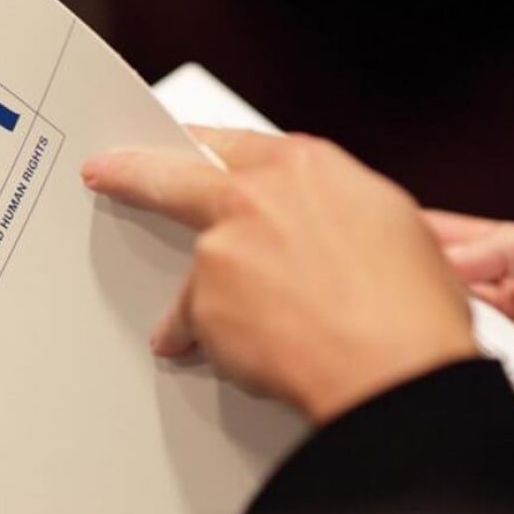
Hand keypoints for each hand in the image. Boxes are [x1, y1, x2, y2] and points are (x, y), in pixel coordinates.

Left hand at [82, 128, 476, 424]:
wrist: (394, 370)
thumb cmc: (411, 307)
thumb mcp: (394, 228)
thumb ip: (338, 213)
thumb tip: (328, 225)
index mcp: (305, 167)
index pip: (233, 144)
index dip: (201, 146)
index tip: (179, 145)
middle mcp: (254, 197)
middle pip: (173, 177)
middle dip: (132, 172)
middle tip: (102, 174)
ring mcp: (221, 250)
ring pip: (199, 275)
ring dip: (214, 305)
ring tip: (262, 335)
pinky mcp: (202, 304)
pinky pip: (200, 327)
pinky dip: (220, 345)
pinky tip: (259, 359)